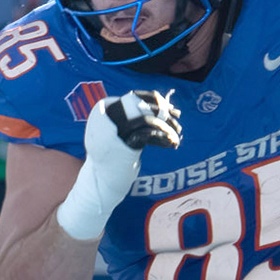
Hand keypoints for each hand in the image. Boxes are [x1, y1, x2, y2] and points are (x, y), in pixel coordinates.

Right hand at [57, 91, 180, 241]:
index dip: (156, 101)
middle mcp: (107, 118)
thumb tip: (171, 108)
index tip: (172, 110)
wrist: (101, 183)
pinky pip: (147, 134)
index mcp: (105, 110)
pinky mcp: (120, 145)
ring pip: (147, 120)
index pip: (135, 96)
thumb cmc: (116, 158)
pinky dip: (162, 137)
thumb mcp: (125, 133)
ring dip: (166, 127)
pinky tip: (171, 144)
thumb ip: (140, 119)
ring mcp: (112, 131)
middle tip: (178, 124)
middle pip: (142, 107)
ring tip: (176, 137)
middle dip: (165, 114)